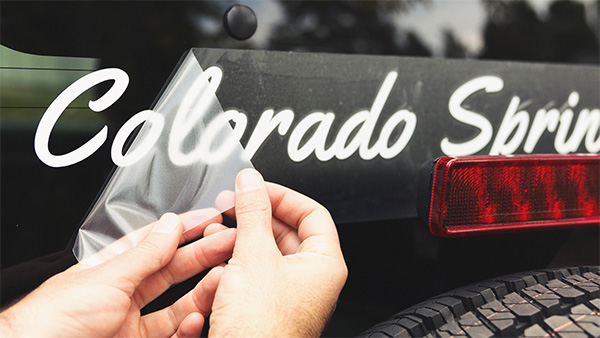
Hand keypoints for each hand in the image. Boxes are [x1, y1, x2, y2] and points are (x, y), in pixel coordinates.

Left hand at [0, 211, 234, 337]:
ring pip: (178, 304)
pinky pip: (172, 334)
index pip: (155, 243)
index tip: (210, 219)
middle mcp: (124, 294)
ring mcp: (132, 323)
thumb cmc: (55, 318)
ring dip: (203, 290)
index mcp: (112, 269)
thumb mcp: (107, 277)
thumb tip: (171, 224)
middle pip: (172, 271)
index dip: (183, 229)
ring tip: (224, 276)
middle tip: (229, 241)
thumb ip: (145, 253)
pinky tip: (198, 316)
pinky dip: (189, 326)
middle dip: (203, 254)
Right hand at [209, 169, 347, 336]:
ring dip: (243, 237)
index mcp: (324, 264)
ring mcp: (290, 295)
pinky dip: (238, 260)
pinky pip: (256, 273)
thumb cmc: (261, 329)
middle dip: (257, 215)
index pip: (312, 213)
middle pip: (288, 231)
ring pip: (269, 252)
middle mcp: (312, 280)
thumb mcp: (254, 256)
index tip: (258, 187)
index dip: (283, 195)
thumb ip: (252, 212)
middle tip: (233, 203)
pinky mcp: (268, 307)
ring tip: (219, 229)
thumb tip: (251, 182)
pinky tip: (218, 256)